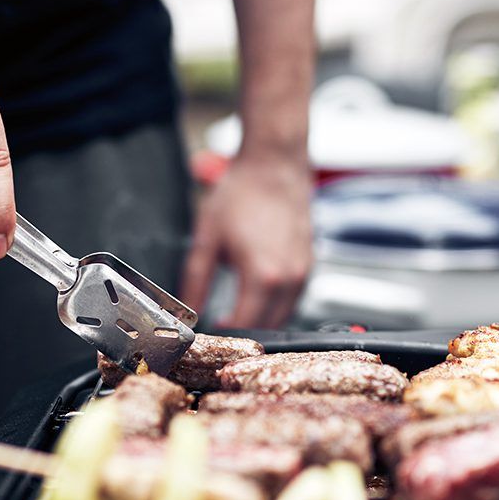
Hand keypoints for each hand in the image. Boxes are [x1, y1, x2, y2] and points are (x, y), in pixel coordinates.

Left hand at [181, 150, 311, 327]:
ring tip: (236, 314)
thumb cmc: (243, 193)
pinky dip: (276, 305)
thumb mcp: (207, 239)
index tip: (208, 332)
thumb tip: (188, 310)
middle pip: (265, 326)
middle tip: (219, 325)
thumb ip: (196, 281)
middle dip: (242, 330)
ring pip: (283, 316)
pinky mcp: (310, 265)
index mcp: (262, 276)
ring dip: (261, 320)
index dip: (223, 333)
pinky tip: (257, 296)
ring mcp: (303, 273)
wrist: (274, 165)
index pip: (243, 326)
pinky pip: (293, 299)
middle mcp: (289, 279)